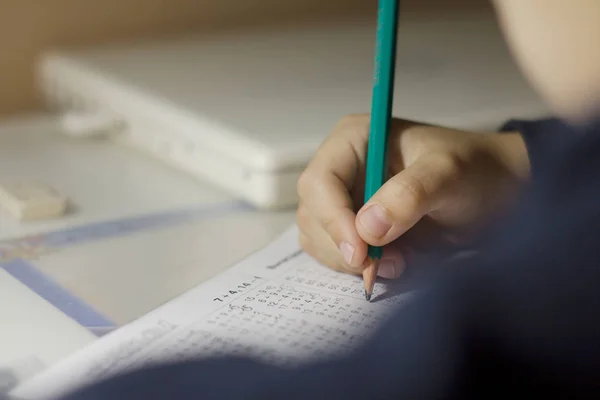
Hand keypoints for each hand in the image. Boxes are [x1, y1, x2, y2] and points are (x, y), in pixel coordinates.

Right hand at [296, 114, 528, 277]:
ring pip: (318, 238)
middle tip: (390, 263)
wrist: (494, 192)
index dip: (332, 219)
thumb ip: (410, 194)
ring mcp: (345, 199)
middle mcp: (341, 168)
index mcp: (353, 140)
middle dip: (345, 245)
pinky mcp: (353, 227)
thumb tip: (366, 228)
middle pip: (313, 214)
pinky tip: (394, 263)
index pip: (320, 181)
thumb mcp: (449, 174)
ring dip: (351, 261)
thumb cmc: (475, 171)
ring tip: (399, 262)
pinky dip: (358, 267)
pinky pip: (335, 253)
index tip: (361, 253)